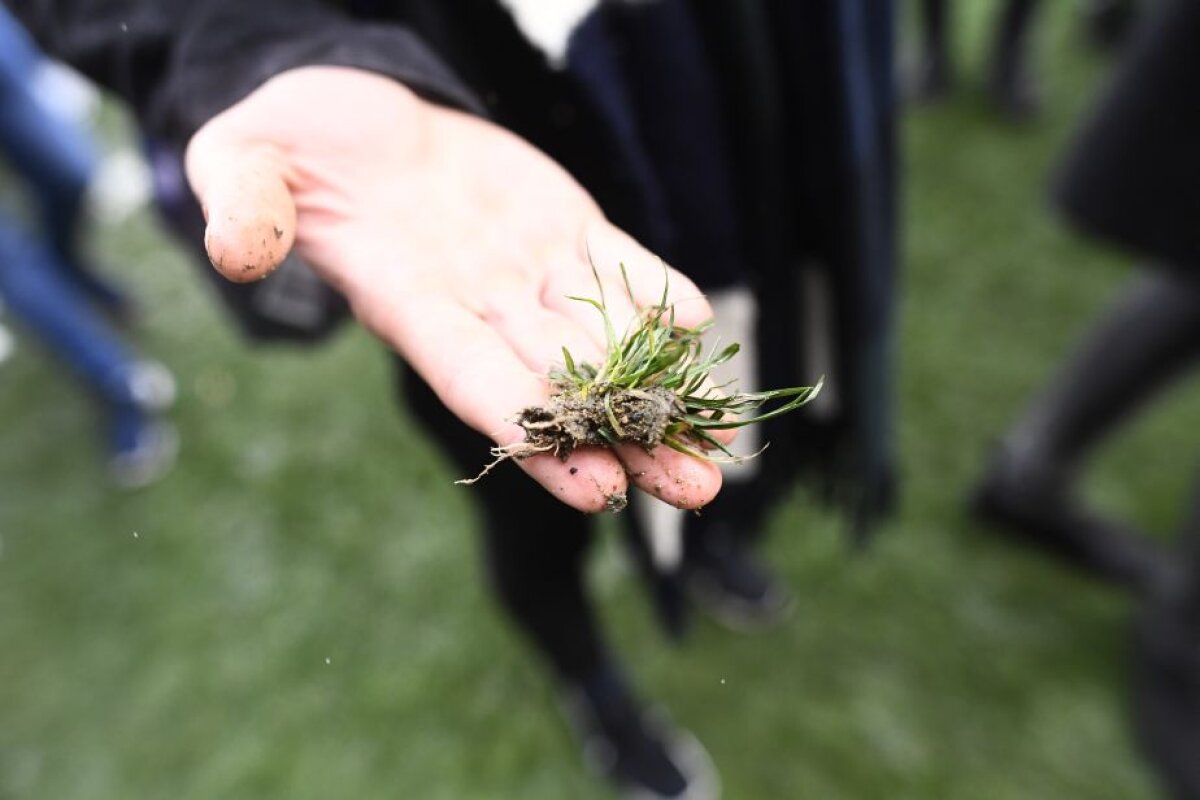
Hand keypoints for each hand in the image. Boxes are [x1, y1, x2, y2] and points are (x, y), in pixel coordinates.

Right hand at [185, 66, 726, 512]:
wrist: (354, 126)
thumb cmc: (289, 151)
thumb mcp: (244, 162)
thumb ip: (244, 206)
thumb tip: (234, 250)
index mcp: (407, 303)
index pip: (474, 375)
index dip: (530, 426)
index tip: (591, 485)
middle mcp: (478, 302)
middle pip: (561, 383)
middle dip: (626, 440)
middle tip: (691, 491)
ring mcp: (527, 267)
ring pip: (605, 339)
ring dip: (662, 394)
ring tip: (716, 450)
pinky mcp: (560, 227)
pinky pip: (617, 263)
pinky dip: (654, 286)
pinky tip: (698, 322)